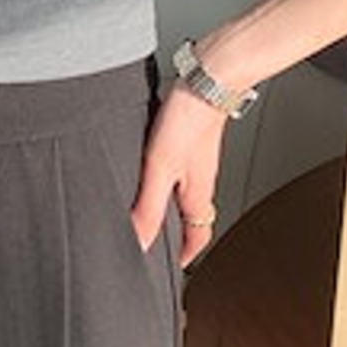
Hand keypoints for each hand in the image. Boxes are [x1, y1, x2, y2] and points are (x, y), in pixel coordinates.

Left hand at [130, 81, 228, 267]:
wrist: (208, 79)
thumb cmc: (190, 120)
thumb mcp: (160, 168)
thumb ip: (148, 206)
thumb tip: (138, 241)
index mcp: (197, 194)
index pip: (197, 236)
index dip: (186, 254)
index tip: (175, 266)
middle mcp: (201, 179)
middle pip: (192, 215)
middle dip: (177, 230)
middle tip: (159, 236)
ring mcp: (197, 159)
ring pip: (186, 189)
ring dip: (171, 201)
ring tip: (150, 204)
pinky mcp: (190, 138)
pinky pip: (181, 167)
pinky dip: (168, 174)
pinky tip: (151, 162)